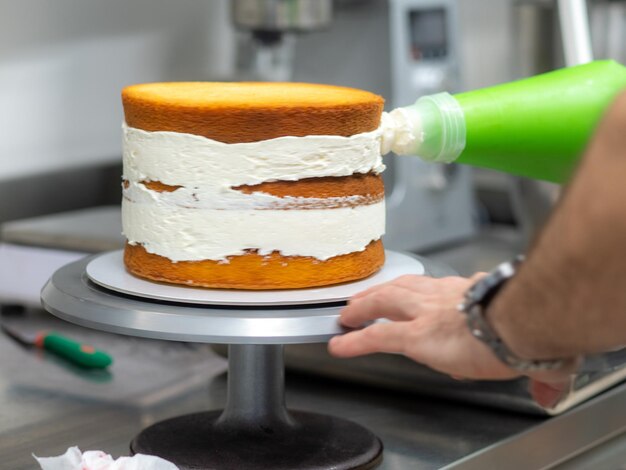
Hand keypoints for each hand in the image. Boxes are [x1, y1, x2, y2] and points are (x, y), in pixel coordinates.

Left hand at [328, 274, 577, 383]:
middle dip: (382, 292)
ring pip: (384, 302)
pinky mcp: (414, 335)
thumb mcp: (537, 344)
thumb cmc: (532, 326)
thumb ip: (541, 370)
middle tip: (366, 299)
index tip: (419, 300)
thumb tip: (551, 390)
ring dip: (364, 306)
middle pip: (403, 287)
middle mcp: (444, 297)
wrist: (523, 321)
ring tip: (348, 314)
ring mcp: (425, 314)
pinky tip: (339, 345)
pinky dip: (354, 341)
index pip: (441, 292)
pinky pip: (375, 336)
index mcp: (471, 295)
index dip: (424, 295)